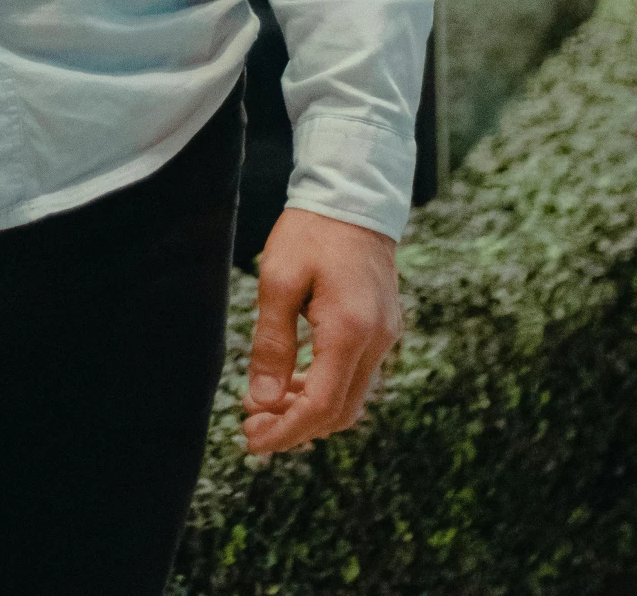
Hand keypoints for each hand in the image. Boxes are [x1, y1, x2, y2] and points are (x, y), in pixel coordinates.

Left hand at [242, 207, 402, 455]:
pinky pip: (355, 374)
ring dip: (309, 409)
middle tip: (251, 427)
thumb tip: (263, 400)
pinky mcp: (383, 327)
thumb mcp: (278, 280)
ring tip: (264, 406)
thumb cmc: (312, 231)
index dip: (287, 432)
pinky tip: (293, 381)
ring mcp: (385, 335)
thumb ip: (272, 344)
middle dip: (295, 427)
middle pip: (340, 411)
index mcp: (350, 330)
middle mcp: (377, 340)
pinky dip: (324, 386)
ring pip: (350, 396)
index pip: (322, 406)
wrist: (354, 194)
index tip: (252, 442)